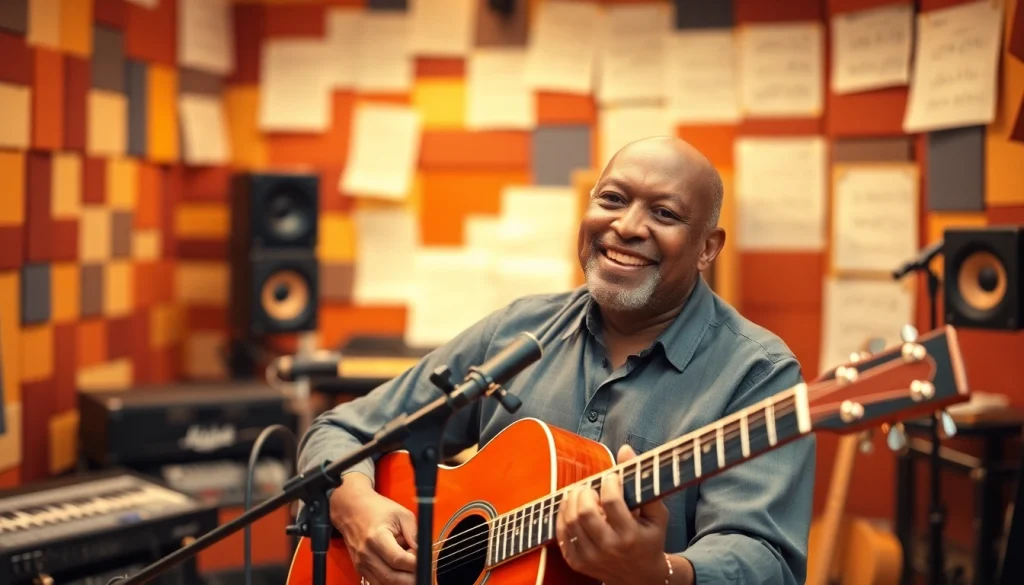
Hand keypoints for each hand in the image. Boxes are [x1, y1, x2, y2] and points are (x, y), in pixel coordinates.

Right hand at [329, 473, 416, 584]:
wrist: (352, 509)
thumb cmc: (376, 509)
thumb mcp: (402, 515)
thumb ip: (415, 534)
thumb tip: (425, 553)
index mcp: (377, 538)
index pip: (398, 560)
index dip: (415, 564)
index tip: (426, 560)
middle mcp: (366, 554)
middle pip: (392, 577)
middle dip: (412, 578)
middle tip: (424, 570)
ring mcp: (362, 564)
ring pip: (385, 584)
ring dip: (402, 581)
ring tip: (412, 570)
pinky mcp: (361, 569)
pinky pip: (378, 583)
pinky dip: (392, 581)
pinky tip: (400, 571)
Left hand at [556, 444, 670, 584]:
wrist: (642, 578)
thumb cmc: (650, 539)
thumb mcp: (656, 514)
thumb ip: (642, 481)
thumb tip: (625, 449)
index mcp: (630, 536)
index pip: (611, 502)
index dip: (609, 482)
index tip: (611, 477)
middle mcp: (609, 549)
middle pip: (585, 513)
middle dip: (584, 492)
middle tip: (590, 485)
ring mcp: (591, 558)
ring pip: (570, 522)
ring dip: (571, 501)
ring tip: (579, 492)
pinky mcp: (578, 563)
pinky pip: (562, 535)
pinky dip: (562, 517)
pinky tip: (570, 507)